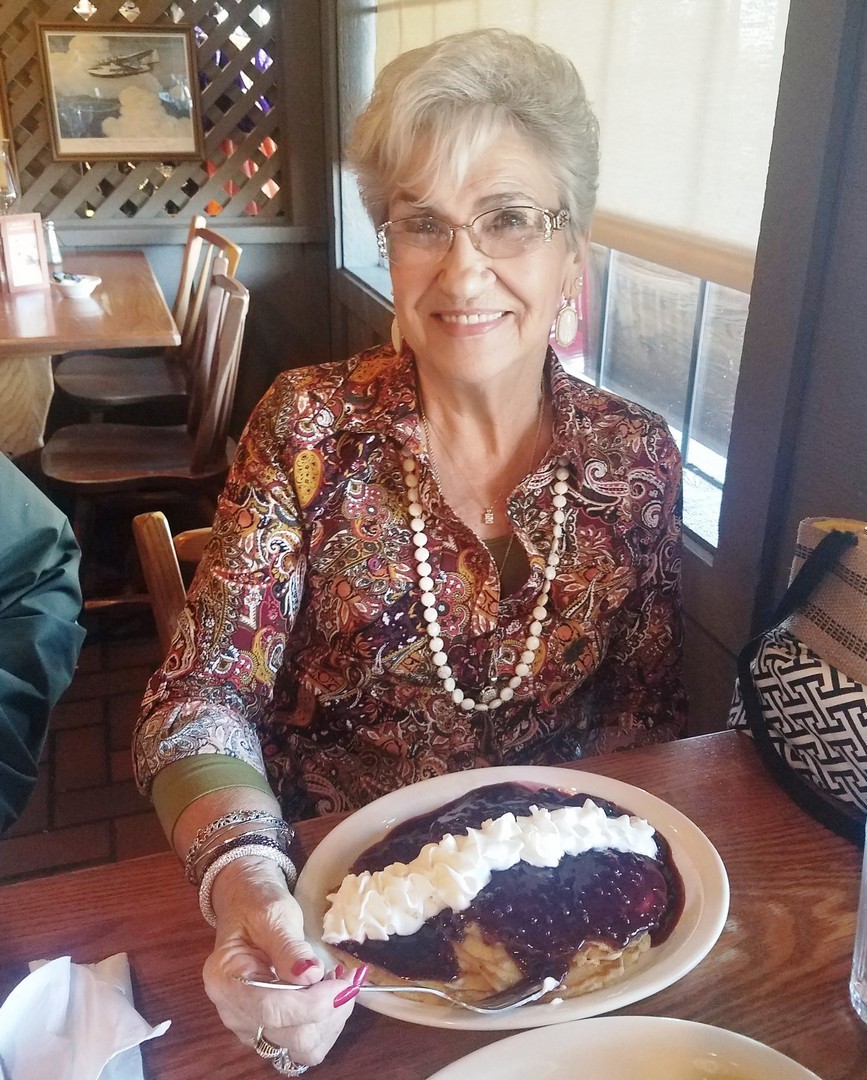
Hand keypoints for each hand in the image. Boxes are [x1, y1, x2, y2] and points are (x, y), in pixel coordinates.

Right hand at [202, 855, 362, 1066]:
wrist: (247, 907)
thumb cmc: (258, 905)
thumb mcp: (274, 914)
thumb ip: (288, 946)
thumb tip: (311, 975)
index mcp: (226, 980)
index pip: (271, 1009)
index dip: (314, 1002)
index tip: (344, 981)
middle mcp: (233, 1013)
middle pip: (290, 1037)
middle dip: (329, 1010)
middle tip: (347, 976)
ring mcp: (251, 1027)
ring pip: (302, 1048)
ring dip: (331, 1020)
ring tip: (339, 983)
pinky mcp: (269, 1030)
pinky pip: (304, 1045)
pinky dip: (327, 1025)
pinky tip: (331, 996)